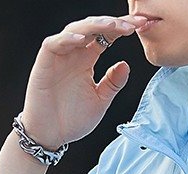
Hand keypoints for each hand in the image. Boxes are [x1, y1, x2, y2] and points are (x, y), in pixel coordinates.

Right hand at [21, 14, 151, 149]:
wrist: (51, 135)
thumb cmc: (72, 119)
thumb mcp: (100, 101)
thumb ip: (113, 83)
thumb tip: (126, 65)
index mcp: (87, 60)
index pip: (106, 37)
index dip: (122, 29)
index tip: (142, 26)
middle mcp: (74, 54)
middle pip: (94, 28)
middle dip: (113, 23)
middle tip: (133, 23)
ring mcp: (59, 56)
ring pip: (76, 30)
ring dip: (94, 26)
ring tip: (112, 25)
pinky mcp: (45, 62)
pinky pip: (54, 44)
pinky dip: (68, 39)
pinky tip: (82, 40)